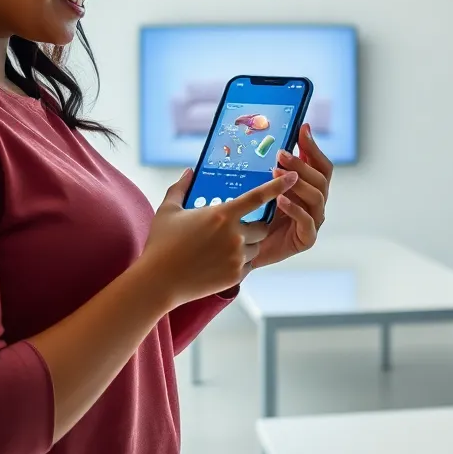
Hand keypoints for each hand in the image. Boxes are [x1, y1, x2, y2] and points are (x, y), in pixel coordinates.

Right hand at [139, 167, 298, 308]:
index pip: (258, 197)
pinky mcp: (236, 275)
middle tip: (234, 229)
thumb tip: (189, 171)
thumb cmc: (161, 244)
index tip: (294, 176)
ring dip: (247, 245)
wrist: (158, 282)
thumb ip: (180, 188)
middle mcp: (235, 234)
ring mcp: (237, 256)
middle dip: (254, 226)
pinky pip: (249, 264)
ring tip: (220, 249)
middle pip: (263, 226)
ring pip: (256, 247)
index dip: (279, 186)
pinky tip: (218, 263)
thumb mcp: (168, 211)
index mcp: (222, 214)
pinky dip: (240, 262)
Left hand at [254, 124, 333, 269]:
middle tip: (281, 154)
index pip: (320, 165)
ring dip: (298, 182)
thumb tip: (272, 140)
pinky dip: (295, 209)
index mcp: (310, 189)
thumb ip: (273, 169)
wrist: (244, 251)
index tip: (302, 129)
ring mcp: (314, 221)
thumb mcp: (263, 189)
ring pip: (317, 197)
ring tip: (276, 173)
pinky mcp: (307, 239)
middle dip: (302, 164)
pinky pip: (307, 222)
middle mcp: (316, 203)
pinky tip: (280, 200)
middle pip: (321, 178)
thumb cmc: (254, 218)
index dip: (313, 147)